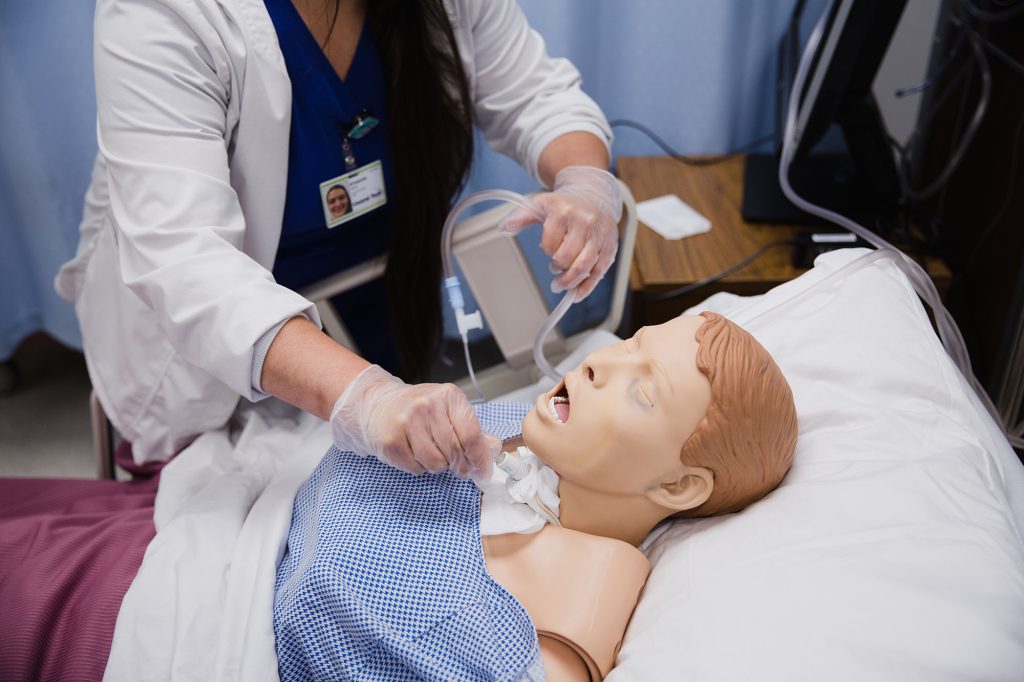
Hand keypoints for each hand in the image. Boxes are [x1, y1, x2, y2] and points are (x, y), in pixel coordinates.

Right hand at [330, 365, 499, 478]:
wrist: (379, 404)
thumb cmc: (419, 409)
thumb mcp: (449, 410)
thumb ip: (473, 430)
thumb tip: (494, 450)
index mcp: (448, 396)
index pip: (472, 435)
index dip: (480, 460)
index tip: (483, 472)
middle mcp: (427, 405)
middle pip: (455, 452)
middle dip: (459, 465)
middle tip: (455, 465)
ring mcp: (406, 422)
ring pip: (436, 463)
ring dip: (437, 466)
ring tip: (431, 452)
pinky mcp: (390, 441)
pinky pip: (416, 468)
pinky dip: (419, 467)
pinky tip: (414, 452)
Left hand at [499, 166, 622, 300]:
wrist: (594, 194)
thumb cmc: (565, 204)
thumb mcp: (540, 205)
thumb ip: (520, 217)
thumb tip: (504, 228)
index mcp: (564, 211)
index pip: (550, 243)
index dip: (546, 249)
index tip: (547, 248)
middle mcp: (585, 222)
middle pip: (567, 258)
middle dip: (557, 269)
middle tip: (554, 269)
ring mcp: (599, 236)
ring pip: (584, 268)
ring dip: (569, 282)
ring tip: (560, 285)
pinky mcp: (610, 247)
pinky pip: (599, 273)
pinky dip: (586, 287)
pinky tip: (575, 294)